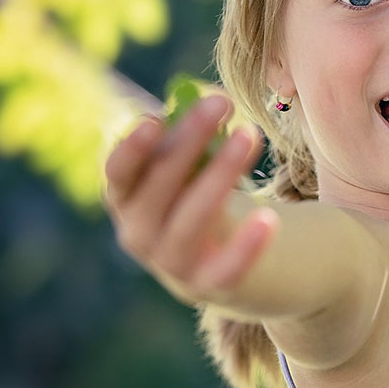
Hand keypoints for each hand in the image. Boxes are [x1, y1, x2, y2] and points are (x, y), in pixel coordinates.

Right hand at [102, 94, 276, 304]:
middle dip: (190, 141)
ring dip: (220, 174)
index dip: (133, 149)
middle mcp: (139, 233)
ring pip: (192, 219)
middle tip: (221, 102)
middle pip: (159, 186)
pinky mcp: (208, 285)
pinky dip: (246, 246)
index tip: (155, 120)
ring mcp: (171, 264)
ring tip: (250, 134)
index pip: (119, 173)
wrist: (222, 261)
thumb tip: (206, 102)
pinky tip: (269, 218)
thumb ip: (189, 139)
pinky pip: (226, 268)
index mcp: (126, 199)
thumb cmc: (200, 196)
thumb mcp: (188, 167)